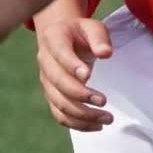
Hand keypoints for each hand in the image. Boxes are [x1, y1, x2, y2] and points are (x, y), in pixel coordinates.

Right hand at [32, 0, 115, 130]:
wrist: (62, 37)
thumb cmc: (81, 33)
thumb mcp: (92, 27)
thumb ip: (99, 38)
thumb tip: (105, 53)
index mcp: (53, 39)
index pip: (59, 53)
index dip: (71, 65)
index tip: (88, 75)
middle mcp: (45, 61)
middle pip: (58, 83)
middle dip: (80, 95)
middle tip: (104, 101)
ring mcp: (46, 81)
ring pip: (59, 103)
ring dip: (82, 114)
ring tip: (107, 118)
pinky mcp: (52, 96)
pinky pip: (60, 115)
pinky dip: (77, 124)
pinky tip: (97, 125)